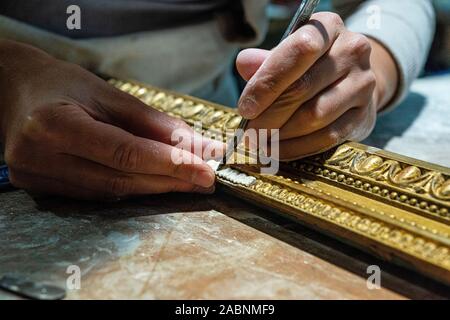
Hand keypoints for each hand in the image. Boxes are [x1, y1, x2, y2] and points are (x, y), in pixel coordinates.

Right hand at [0, 40, 222, 199]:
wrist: (13, 90)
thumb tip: (195, 145)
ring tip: (184, 182)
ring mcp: (36, 177)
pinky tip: (151, 183)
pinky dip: (128, 189)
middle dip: (168, 181)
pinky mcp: (39, 188)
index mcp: (54, 125)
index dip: (170, 164)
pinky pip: (95, 195)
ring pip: (109, 193)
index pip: (125, 153)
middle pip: (119, 179)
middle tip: (202, 179)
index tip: (205, 169)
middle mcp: (40, 157)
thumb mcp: (106, 93)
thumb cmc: (61, 84)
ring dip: (152, 188)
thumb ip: (151, 122)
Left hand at [236, 12, 397, 159]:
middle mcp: (352, 51)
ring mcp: (363, 84)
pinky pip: (327, 137)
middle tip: (248, 134)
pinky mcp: (365, 115)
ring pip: (315, 116)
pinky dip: (297, 148)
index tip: (245, 108)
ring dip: (281, 135)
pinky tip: (279, 151)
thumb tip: (244, 63)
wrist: (352, 82)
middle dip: (269, 116)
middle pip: (303, 88)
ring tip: (260, 142)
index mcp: (329, 28)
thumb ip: (265, 61)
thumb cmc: (310, 67)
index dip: (268, 82)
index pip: (299, 51)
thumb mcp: (287, 55)